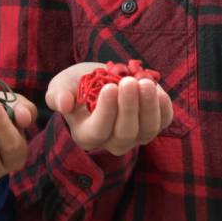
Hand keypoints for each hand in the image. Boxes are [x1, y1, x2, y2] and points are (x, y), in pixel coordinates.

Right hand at [45, 61, 173, 155]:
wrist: (101, 78)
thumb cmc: (78, 84)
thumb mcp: (62, 85)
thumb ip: (57, 94)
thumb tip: (63, 104)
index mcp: (86, 135)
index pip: (98, 131)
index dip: (106, 112)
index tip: (110, 88)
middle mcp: (112, 141)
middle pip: (125, 134)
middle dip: (129, 107)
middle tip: (129, 82)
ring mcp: (136, 135)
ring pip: (147, 130)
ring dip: (148, 106)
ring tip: (145, 82)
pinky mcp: (154, 123)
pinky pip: (163, 121)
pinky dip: (163, 107)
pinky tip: (158, 90)